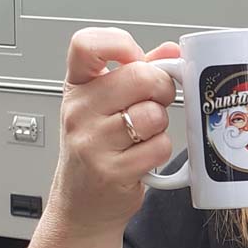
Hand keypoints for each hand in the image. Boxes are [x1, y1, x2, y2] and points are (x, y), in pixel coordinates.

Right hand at [48, 27, 180, 235]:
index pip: (86, 44)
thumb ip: (138, 74)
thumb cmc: (96, 151)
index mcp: (77, 87)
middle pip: (139, 76)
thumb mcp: (106, 106)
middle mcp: (79, 111)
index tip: (135, 57)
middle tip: (156, 102)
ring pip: (153, 114)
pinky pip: (158, 146)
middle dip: (161, 88)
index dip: (119, 43)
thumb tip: (171, 51)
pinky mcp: (111, 171)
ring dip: (161, 124)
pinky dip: (160, 150)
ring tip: (144, 134)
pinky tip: (143, 155)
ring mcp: (91, 142)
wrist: (82, 205)